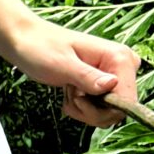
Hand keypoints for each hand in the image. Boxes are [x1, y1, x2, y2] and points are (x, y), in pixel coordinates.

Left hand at [7, 19, 140, 128]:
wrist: (26, 41)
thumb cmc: (40, 47)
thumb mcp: (61, 64)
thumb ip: (86, 77)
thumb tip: (112, 85)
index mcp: (120, 58)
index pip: (126, 100)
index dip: (102, 110)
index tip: (78, 99)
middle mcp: (123, 67)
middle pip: (118, 110)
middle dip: (90, 111)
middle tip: (69, 94)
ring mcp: (114, 76)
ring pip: (108, 113)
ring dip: (83, 110)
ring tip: (68, 90)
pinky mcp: (104, 84)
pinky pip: (100, 110)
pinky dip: (81, 108)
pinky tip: (69, 92)